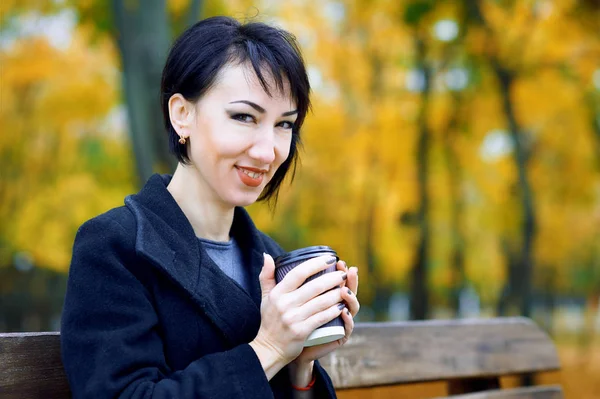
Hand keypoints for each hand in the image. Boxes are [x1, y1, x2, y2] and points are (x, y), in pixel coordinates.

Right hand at [249, 253, 347, 378]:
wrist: (268, 348)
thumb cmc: (270, 320)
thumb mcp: (265, 297)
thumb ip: (266, 275)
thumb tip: (267, 255)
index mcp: (278, 293)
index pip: (298, 273)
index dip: (315, 264)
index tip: (330, 258)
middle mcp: (285, 304)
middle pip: (314, 286)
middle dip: (332, 279)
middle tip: (343, 274)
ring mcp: (293, 318)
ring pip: (321, 302)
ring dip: (336, 294)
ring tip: (346, 289)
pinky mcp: (301, 331)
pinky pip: (321, 318)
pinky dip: (333, 311)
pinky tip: (342, 306)